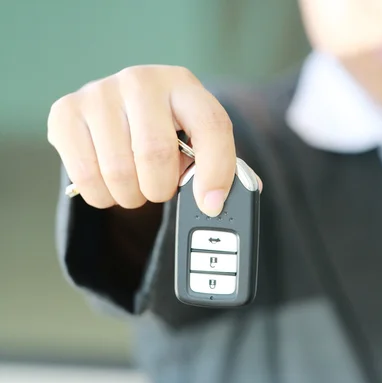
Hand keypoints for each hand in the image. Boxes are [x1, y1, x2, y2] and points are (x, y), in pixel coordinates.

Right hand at [48, 65, 237, 216]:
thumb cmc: (165, 129)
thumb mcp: (194, 136)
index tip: (210, 203)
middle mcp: (140, 81)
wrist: (121, 109)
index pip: (211, 126)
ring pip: (119, 171)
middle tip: (158, 189)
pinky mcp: (65, 112)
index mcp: (183, 84)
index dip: (215, 171)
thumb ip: (209, 163)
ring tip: (134, 186)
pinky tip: (107, 182)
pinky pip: (85, 176)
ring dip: (130, 196)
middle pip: (156, 154)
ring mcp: (99, 93)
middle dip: (160, 188)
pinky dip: (101, 195)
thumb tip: (210, 203)